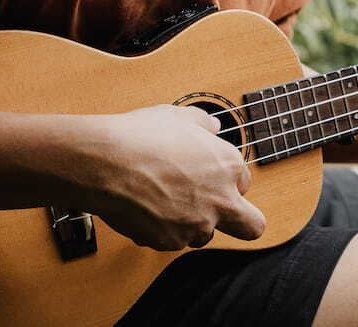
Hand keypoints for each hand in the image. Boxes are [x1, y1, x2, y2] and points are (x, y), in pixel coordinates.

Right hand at [80, 105, 264, 250]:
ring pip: (204, 235)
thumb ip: (203, 123)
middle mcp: (220, 200)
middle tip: (220, 212)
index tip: (209, 177)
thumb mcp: (179, 117)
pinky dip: (159, 230)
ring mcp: (196, 225)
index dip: (227, 181)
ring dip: (191, 224)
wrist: (106, 162)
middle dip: (242, 221)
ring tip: (164, 202)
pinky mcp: (169, 242)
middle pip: (252, 226)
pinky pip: (169, 240)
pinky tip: (142, 208)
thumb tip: (212, 127)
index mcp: (229, 166)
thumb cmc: (142, 136)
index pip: (244, 183)